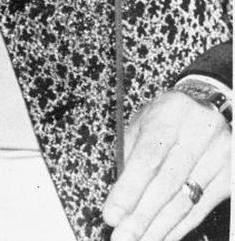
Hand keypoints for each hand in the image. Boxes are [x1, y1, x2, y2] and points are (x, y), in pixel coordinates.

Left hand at [102, 88, 230, 240]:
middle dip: (141, 215)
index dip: (129, 189)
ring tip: (137, 240)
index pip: (148, 157)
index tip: (112, 214)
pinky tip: (161, 235)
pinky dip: (179, 226)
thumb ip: (128, 155)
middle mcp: (199, 133)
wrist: (204, 108)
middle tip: (122, 236)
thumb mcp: (142, 124)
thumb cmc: (165, 118)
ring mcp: (220, 155)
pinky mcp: (230, 176)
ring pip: (185, 200)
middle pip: (167, 183)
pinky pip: (201, 208)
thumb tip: (117, 197)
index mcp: (169, 114)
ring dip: (158, 226)